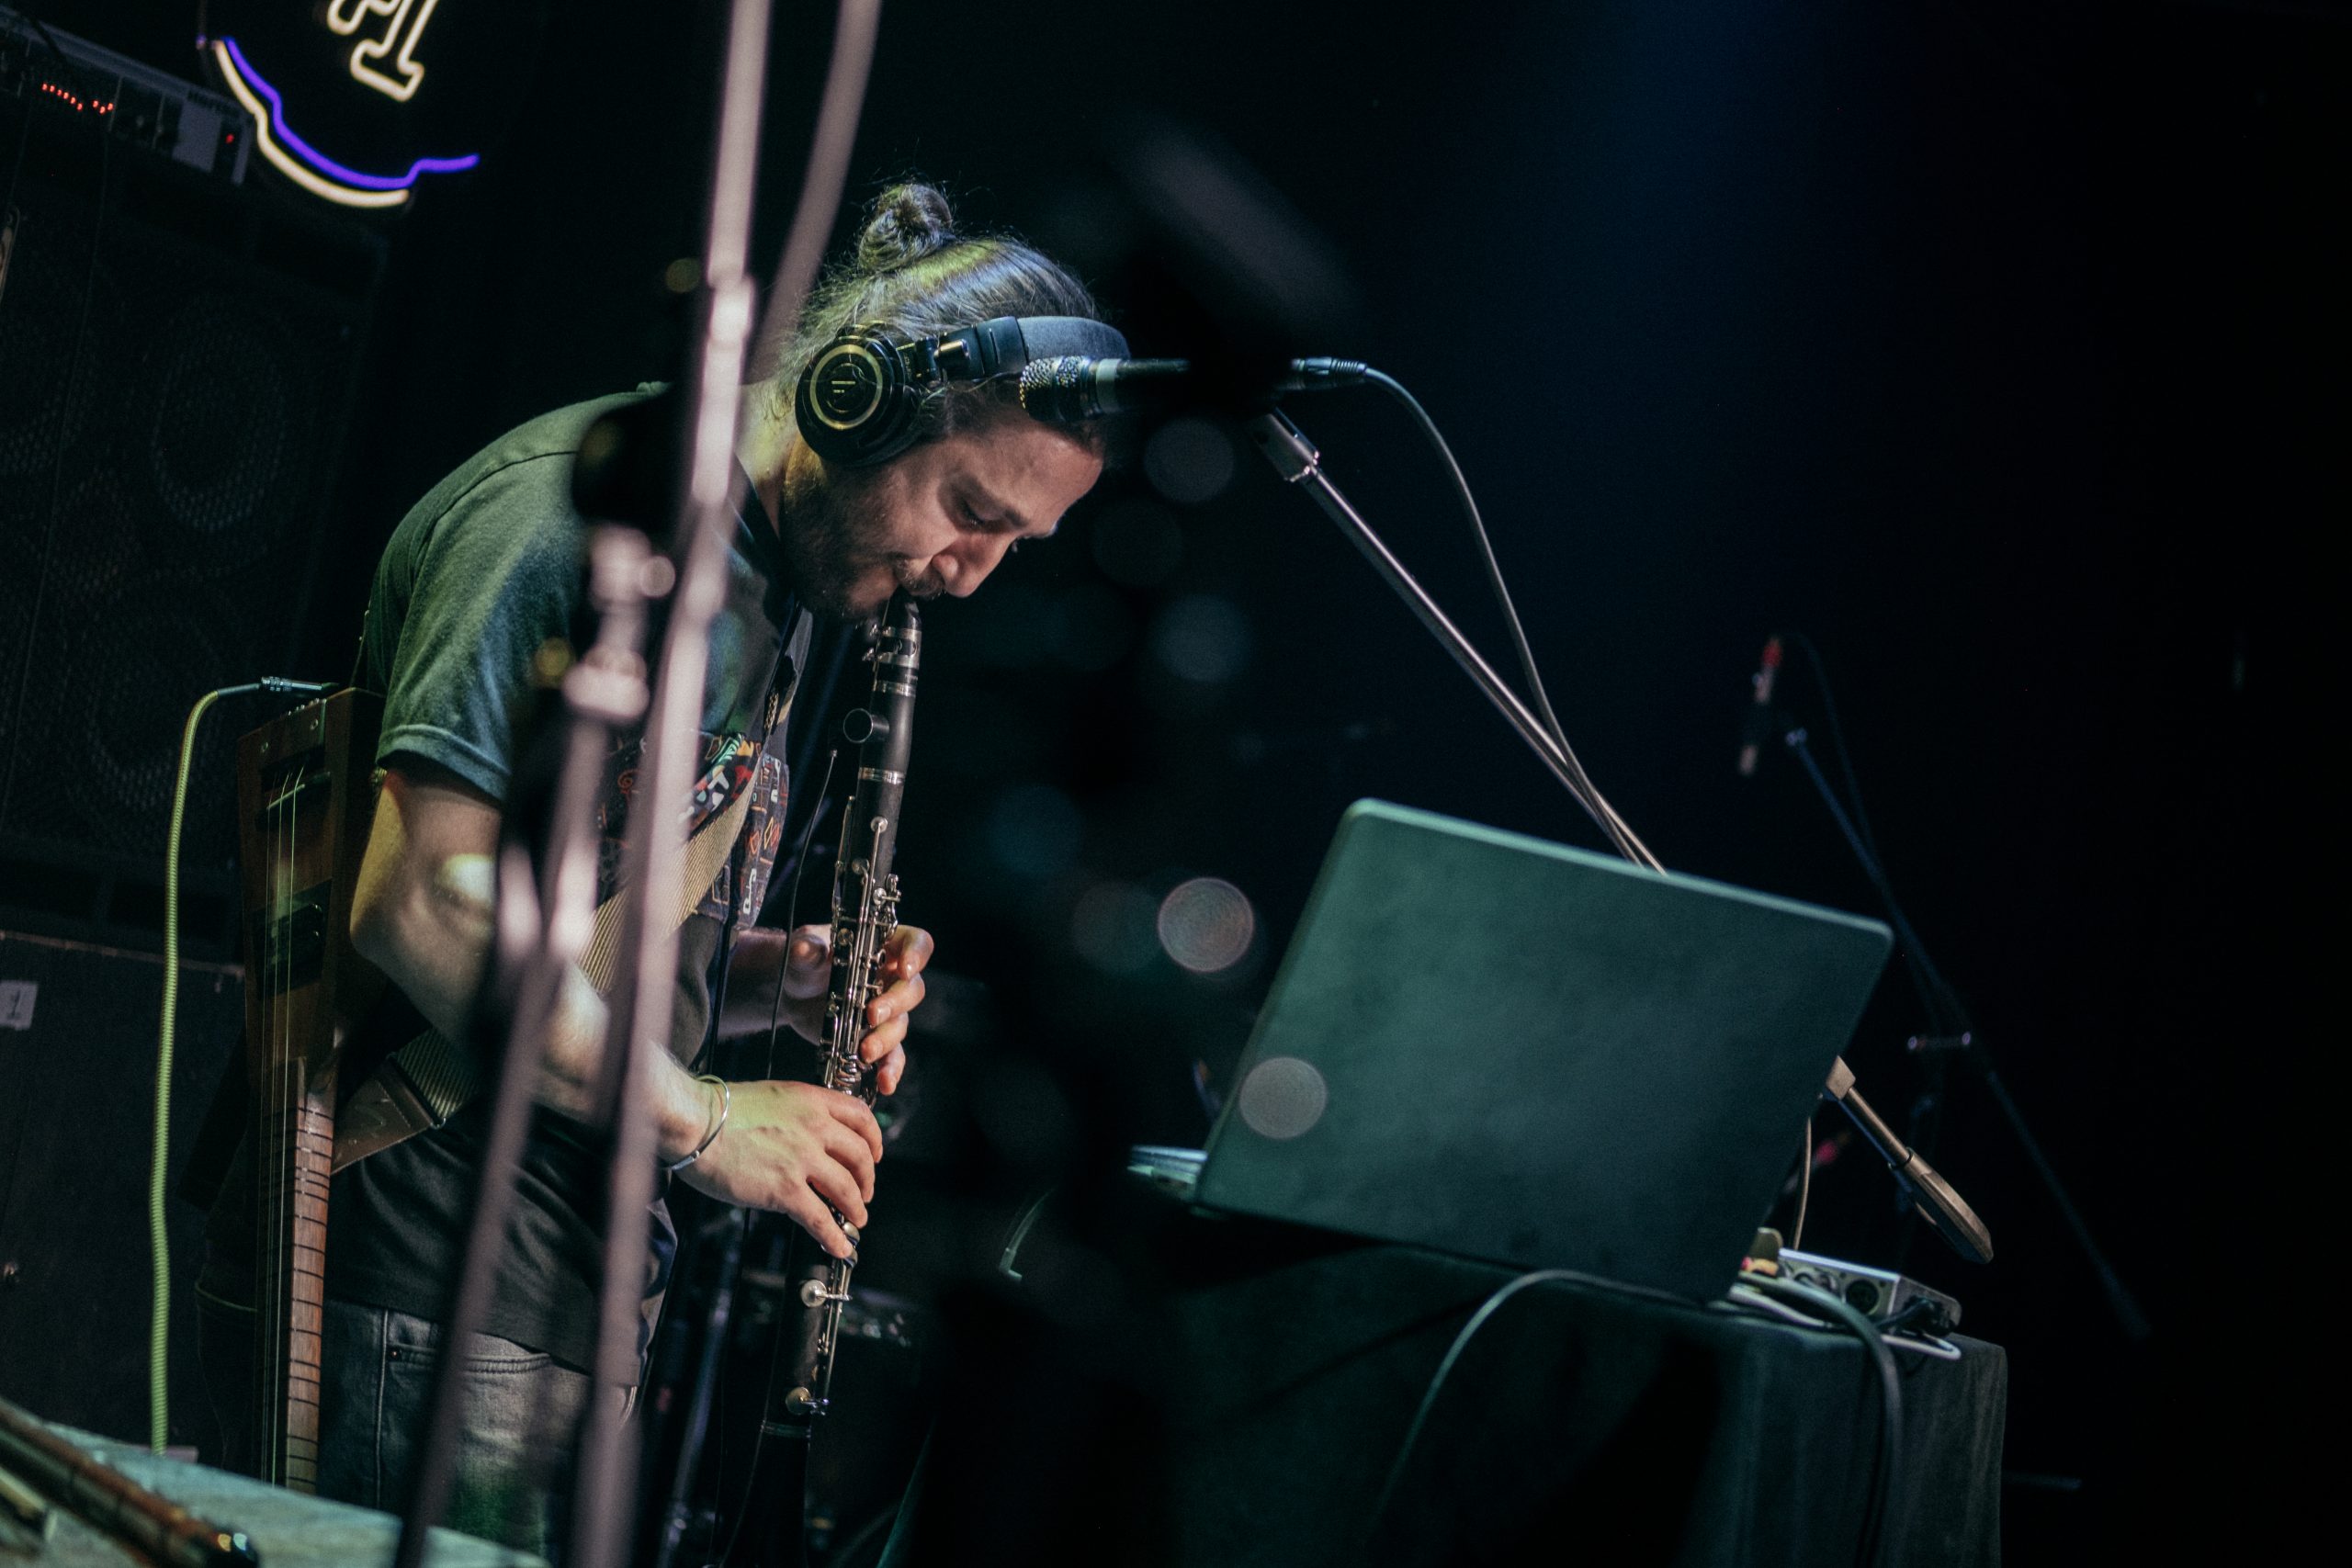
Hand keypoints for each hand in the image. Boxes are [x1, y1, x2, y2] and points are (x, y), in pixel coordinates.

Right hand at [678, 1078, 882, 1256]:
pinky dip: (834, 1236)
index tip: (873, 1153)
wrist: (694, 1122)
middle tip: (865, 1192)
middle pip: (860, 1156)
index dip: (873, 1139)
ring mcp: (802, 1159)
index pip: (860, 1117)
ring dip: (856, 1208)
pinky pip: (820, 1218)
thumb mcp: (770, 1097)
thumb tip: (805, 1136)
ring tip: (856, 1219)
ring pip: (847, 1188)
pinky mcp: (785, 1189)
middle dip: (867, 1179)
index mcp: (810, 1101)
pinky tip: (839, 1245)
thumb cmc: (718, 1110)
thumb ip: (795, 1114)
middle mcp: (814, 1127)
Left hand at [775, 923, 932, 1095]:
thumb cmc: (805, 963)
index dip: (916, 955)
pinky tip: (884, 1083)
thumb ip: (806, 950)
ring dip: (886, 1040)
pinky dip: (890, 1069)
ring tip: (864, 1051)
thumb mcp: (803, 951)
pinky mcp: (876, 1038)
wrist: (792, 995)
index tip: (904, 969)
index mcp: (884, 947)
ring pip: (901, 1025)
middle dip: (895, 1004)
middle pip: (912, 989)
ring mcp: (887, 1011)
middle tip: (871, 1015)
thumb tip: (807, 951)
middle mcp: (892, 978)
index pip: (916, 943)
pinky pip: (892, 1056)